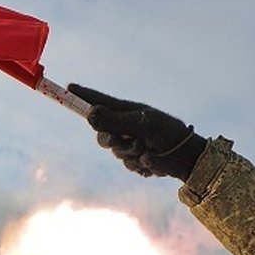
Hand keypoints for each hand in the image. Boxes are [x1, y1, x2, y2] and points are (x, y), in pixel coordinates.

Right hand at [67, 84, 205, 180]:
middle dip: (111, 139)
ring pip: (115, 152)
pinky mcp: (136, 161)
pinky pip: (128, 165)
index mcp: (126, 111)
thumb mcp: (143, 124)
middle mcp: (125, 127)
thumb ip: (116, 120)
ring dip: (131, 153)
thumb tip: (90, 114)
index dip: (82, 97)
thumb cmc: (168, 132)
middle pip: (101, 134)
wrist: (187, 157)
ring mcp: (129, 144)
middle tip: (124, 140)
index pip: (98, 102)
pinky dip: (140, 164)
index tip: (67, 89)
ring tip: (148, 149)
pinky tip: (152, 160)